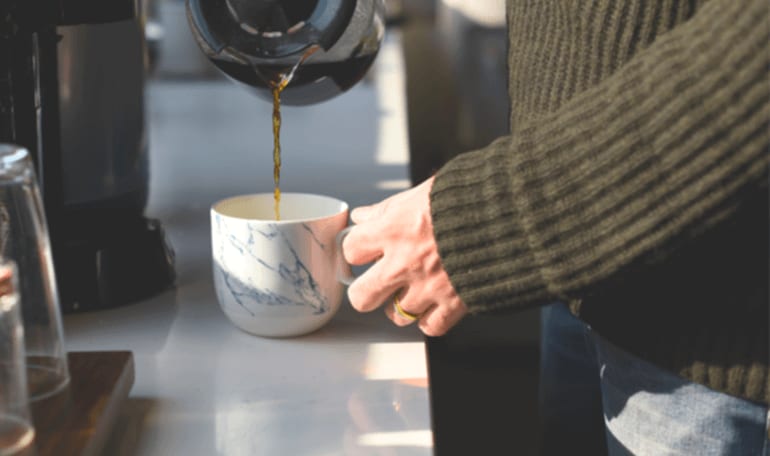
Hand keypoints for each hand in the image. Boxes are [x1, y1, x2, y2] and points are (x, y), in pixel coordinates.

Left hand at [342, 177, 467, 335]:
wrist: (513, 212)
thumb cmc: (469, 196)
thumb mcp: (422, 191)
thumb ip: (389, 208)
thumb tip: (363, 216)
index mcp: (393, 229)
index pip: (351, 250)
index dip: (356, 251)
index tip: (363, 251)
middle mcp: (405, 262)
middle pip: (362, 297)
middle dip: (366, 291)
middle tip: (375, 283)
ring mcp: (429, 287)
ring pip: (396, 315)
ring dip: (400, 305)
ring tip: (411, 291)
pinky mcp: (455, 303)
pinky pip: (430, 326)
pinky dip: (430, 318)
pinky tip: (434, 303)